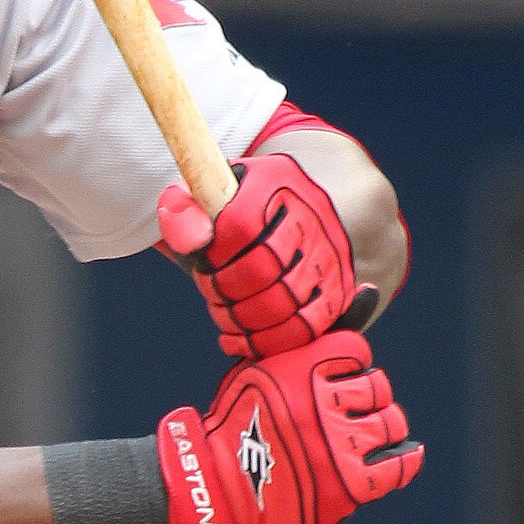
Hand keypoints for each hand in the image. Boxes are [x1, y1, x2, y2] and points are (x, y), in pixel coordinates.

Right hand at [157, 333, 421, 523]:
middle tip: (339, 416)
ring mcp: (336, 446)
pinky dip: (404, 460)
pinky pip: (397, 466)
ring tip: (356, 438)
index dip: (346, 368)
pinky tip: (401, 454)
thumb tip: (373, 289)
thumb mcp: (271, 364)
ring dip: (379, 429)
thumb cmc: (246, 419)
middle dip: (362, 400)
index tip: (327, 383)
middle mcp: (320, 403)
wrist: (218, 485)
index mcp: (301, 367)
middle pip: (377, 388)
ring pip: (390, 424)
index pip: (357, 352)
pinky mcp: (346, 486)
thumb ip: (322, 330)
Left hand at [159, 153, 364, 359]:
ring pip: (284, 305)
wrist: (289, 222)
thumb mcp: (204, 203)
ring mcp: (330, 253)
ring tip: (227, 313)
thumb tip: (191, 239)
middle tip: (214, 292)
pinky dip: (268, 342)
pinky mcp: (339, 291)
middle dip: (225, 291)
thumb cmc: (233, 218)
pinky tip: (243, 338)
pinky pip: (307, 328)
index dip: (213, 257)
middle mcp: (312, 212)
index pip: (239, 225)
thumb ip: (184, 212)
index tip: (205, 264)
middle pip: (262, 271)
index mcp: (275, 180)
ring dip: (243, 320)